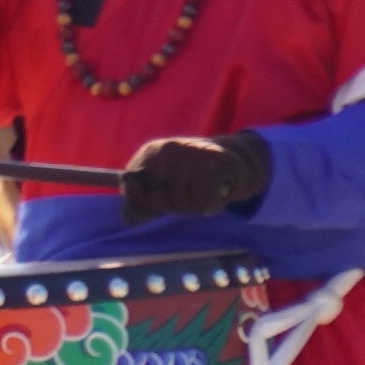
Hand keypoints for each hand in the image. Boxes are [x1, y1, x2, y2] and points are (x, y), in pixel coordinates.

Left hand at [118, 132, 271, 221]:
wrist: (234, 164)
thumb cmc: (191, 182)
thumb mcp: (160, 192)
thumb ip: (138, 207)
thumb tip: (131, 216)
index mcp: (150, 152)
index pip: (131, 187)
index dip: (148, 202)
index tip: (163, 196)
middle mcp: (168, 148)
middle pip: (158, 200)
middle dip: (175, 206)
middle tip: (190, 193)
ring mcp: (191, 151)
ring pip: (183, 202)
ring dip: (196, 207)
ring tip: (204, 192)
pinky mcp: (215, 160)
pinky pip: (204, 202)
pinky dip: (212, 205)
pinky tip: (216, 193)